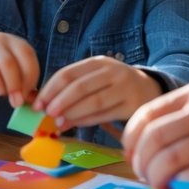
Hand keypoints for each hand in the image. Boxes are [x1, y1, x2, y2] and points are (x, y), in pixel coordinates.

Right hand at [0, 33, 39, 106]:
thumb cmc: (0, 66)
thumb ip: (26, 84)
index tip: (27, 94)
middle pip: (8, 64)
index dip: (29, 77)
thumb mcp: (16, 69)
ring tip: (1, 93)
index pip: (27, 56)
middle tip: (16, 102)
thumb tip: (34, 101)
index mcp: (15, 41)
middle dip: (14, 86)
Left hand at [35, 56, 162, 128]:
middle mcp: (113, 72)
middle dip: (59, 101)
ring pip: (93, 102)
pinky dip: (87, 121)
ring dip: (72, 113)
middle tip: (46, 113)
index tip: (37, 103)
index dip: (50, 89)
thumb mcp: (97, 78)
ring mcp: (124, 88)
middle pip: (80, 86)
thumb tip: (44, 105)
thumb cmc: (115, 86)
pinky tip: (74, 125)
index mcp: (98, 62)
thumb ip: (74, 87)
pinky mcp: (132, 106)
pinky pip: (105, 115)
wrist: (151, 90)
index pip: (69, 73)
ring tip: (58, 123)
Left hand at [122, 80, 188, 188]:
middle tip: (141, 176)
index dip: (130, 140)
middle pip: (154, 137)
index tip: (130, 157)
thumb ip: (180, 118)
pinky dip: (180, 184)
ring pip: (170, 158)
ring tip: (157, 187)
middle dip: (140, 162)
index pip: (147, 114)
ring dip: (155, 178)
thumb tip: (140, 146)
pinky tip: (180, 187)